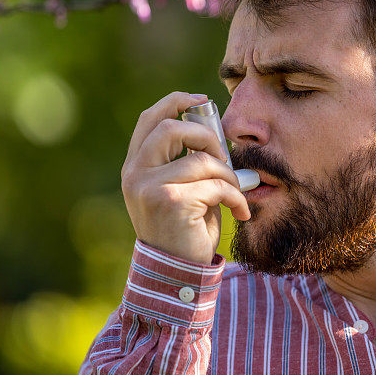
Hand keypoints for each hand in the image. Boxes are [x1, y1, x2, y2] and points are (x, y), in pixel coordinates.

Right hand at [120, 91, 249, 263]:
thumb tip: (217, 132)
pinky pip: (215, 185)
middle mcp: (135, 174)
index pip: (150, 119)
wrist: (177, 274)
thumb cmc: (185, 230)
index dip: (176, 101)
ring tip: (236, 192)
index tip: (202, 99)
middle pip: (171, 128)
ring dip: (227, 174)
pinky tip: (239, 212)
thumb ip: (188, 160)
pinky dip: (235, 197)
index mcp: (135, 167)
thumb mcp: (182, 189)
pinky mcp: (170, 202)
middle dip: (207, 136)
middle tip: (224, 158)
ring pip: (200, 160)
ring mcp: (149, 188)